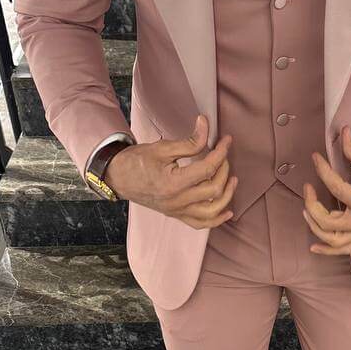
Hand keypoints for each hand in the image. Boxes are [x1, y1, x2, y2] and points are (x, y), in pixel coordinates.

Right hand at [105, 114, 236, 228]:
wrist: (118, 177)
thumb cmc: (137, 161)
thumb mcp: (163, 148)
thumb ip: (189, 141)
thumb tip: (206, 125)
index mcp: (173, 183)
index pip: (207, 169)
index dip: (221, 152)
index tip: (226, 140)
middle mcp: (177, 201)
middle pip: (213, 189)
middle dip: (224, 169)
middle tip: (223, 155)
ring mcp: (177, 211)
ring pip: (212, 211)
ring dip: (226, 195)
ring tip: (232, 180)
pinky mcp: (176, 215)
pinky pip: (200, 224)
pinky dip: (216, 219)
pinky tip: (228, 211)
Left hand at [302, 126, 350, 255]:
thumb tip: (344, 134)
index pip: (336, 189)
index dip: (323, 171)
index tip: (315, 158)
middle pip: (327, 222)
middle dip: (312, 204)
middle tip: (308, 187)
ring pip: (332, 240)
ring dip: (316, 227)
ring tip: (306, 211)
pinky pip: (344, 248)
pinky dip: (328, 250)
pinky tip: (314, 247)